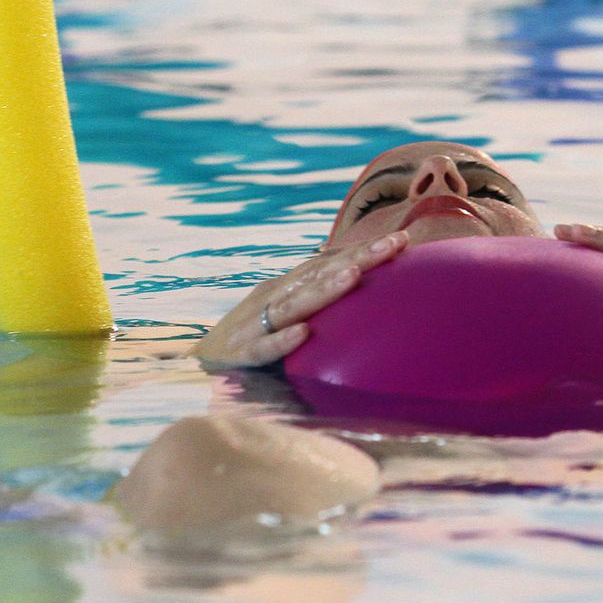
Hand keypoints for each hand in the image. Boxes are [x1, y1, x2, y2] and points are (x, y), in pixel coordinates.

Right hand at [192, 232, 408, 367]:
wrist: (199, 363)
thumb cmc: (253, 336)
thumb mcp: (286, 314)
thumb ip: (319, 302)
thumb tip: (365, 289)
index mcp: (287, 288)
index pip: (329, 263)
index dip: (364, 251)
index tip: (403, 239)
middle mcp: (272, 298)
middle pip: (319, 275)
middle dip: (358, 258)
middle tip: (395, 243)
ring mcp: (254, 324)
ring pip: (293, 305)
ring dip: (323, 290)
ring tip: (353, 276)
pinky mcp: (239, 355)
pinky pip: (262, 349)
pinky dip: (281, 341)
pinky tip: (303, 334)